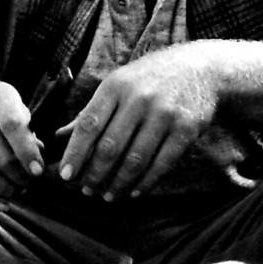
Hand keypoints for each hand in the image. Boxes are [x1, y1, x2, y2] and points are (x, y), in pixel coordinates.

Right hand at [0, 76, 44, 207]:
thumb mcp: (10, 103)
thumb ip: (26, 128)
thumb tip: (38, 158)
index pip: (14, 126)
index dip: (27, 152)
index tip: (38, 172)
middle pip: (0, 157)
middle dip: (20, 177)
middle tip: (30, 184)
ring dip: (5, 190)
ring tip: (17, 192)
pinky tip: (1, 204)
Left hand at [57, 47, 218, 199]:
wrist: (203, 68)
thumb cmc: (152, 78)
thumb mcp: (120, 83)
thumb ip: (92, 110)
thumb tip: (59, 137)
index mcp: (116, 85)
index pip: (89, 125)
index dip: (75, 153)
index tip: (65, 176)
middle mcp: (139, 98)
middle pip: (110, 147)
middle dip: (95, 175)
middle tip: (87, 190)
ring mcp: (165, 113)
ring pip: (135, 160)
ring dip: (118, 183)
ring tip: (108, 195)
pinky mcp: (186, 129)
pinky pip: (162, 164)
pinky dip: (145, 183)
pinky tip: (134, 191)